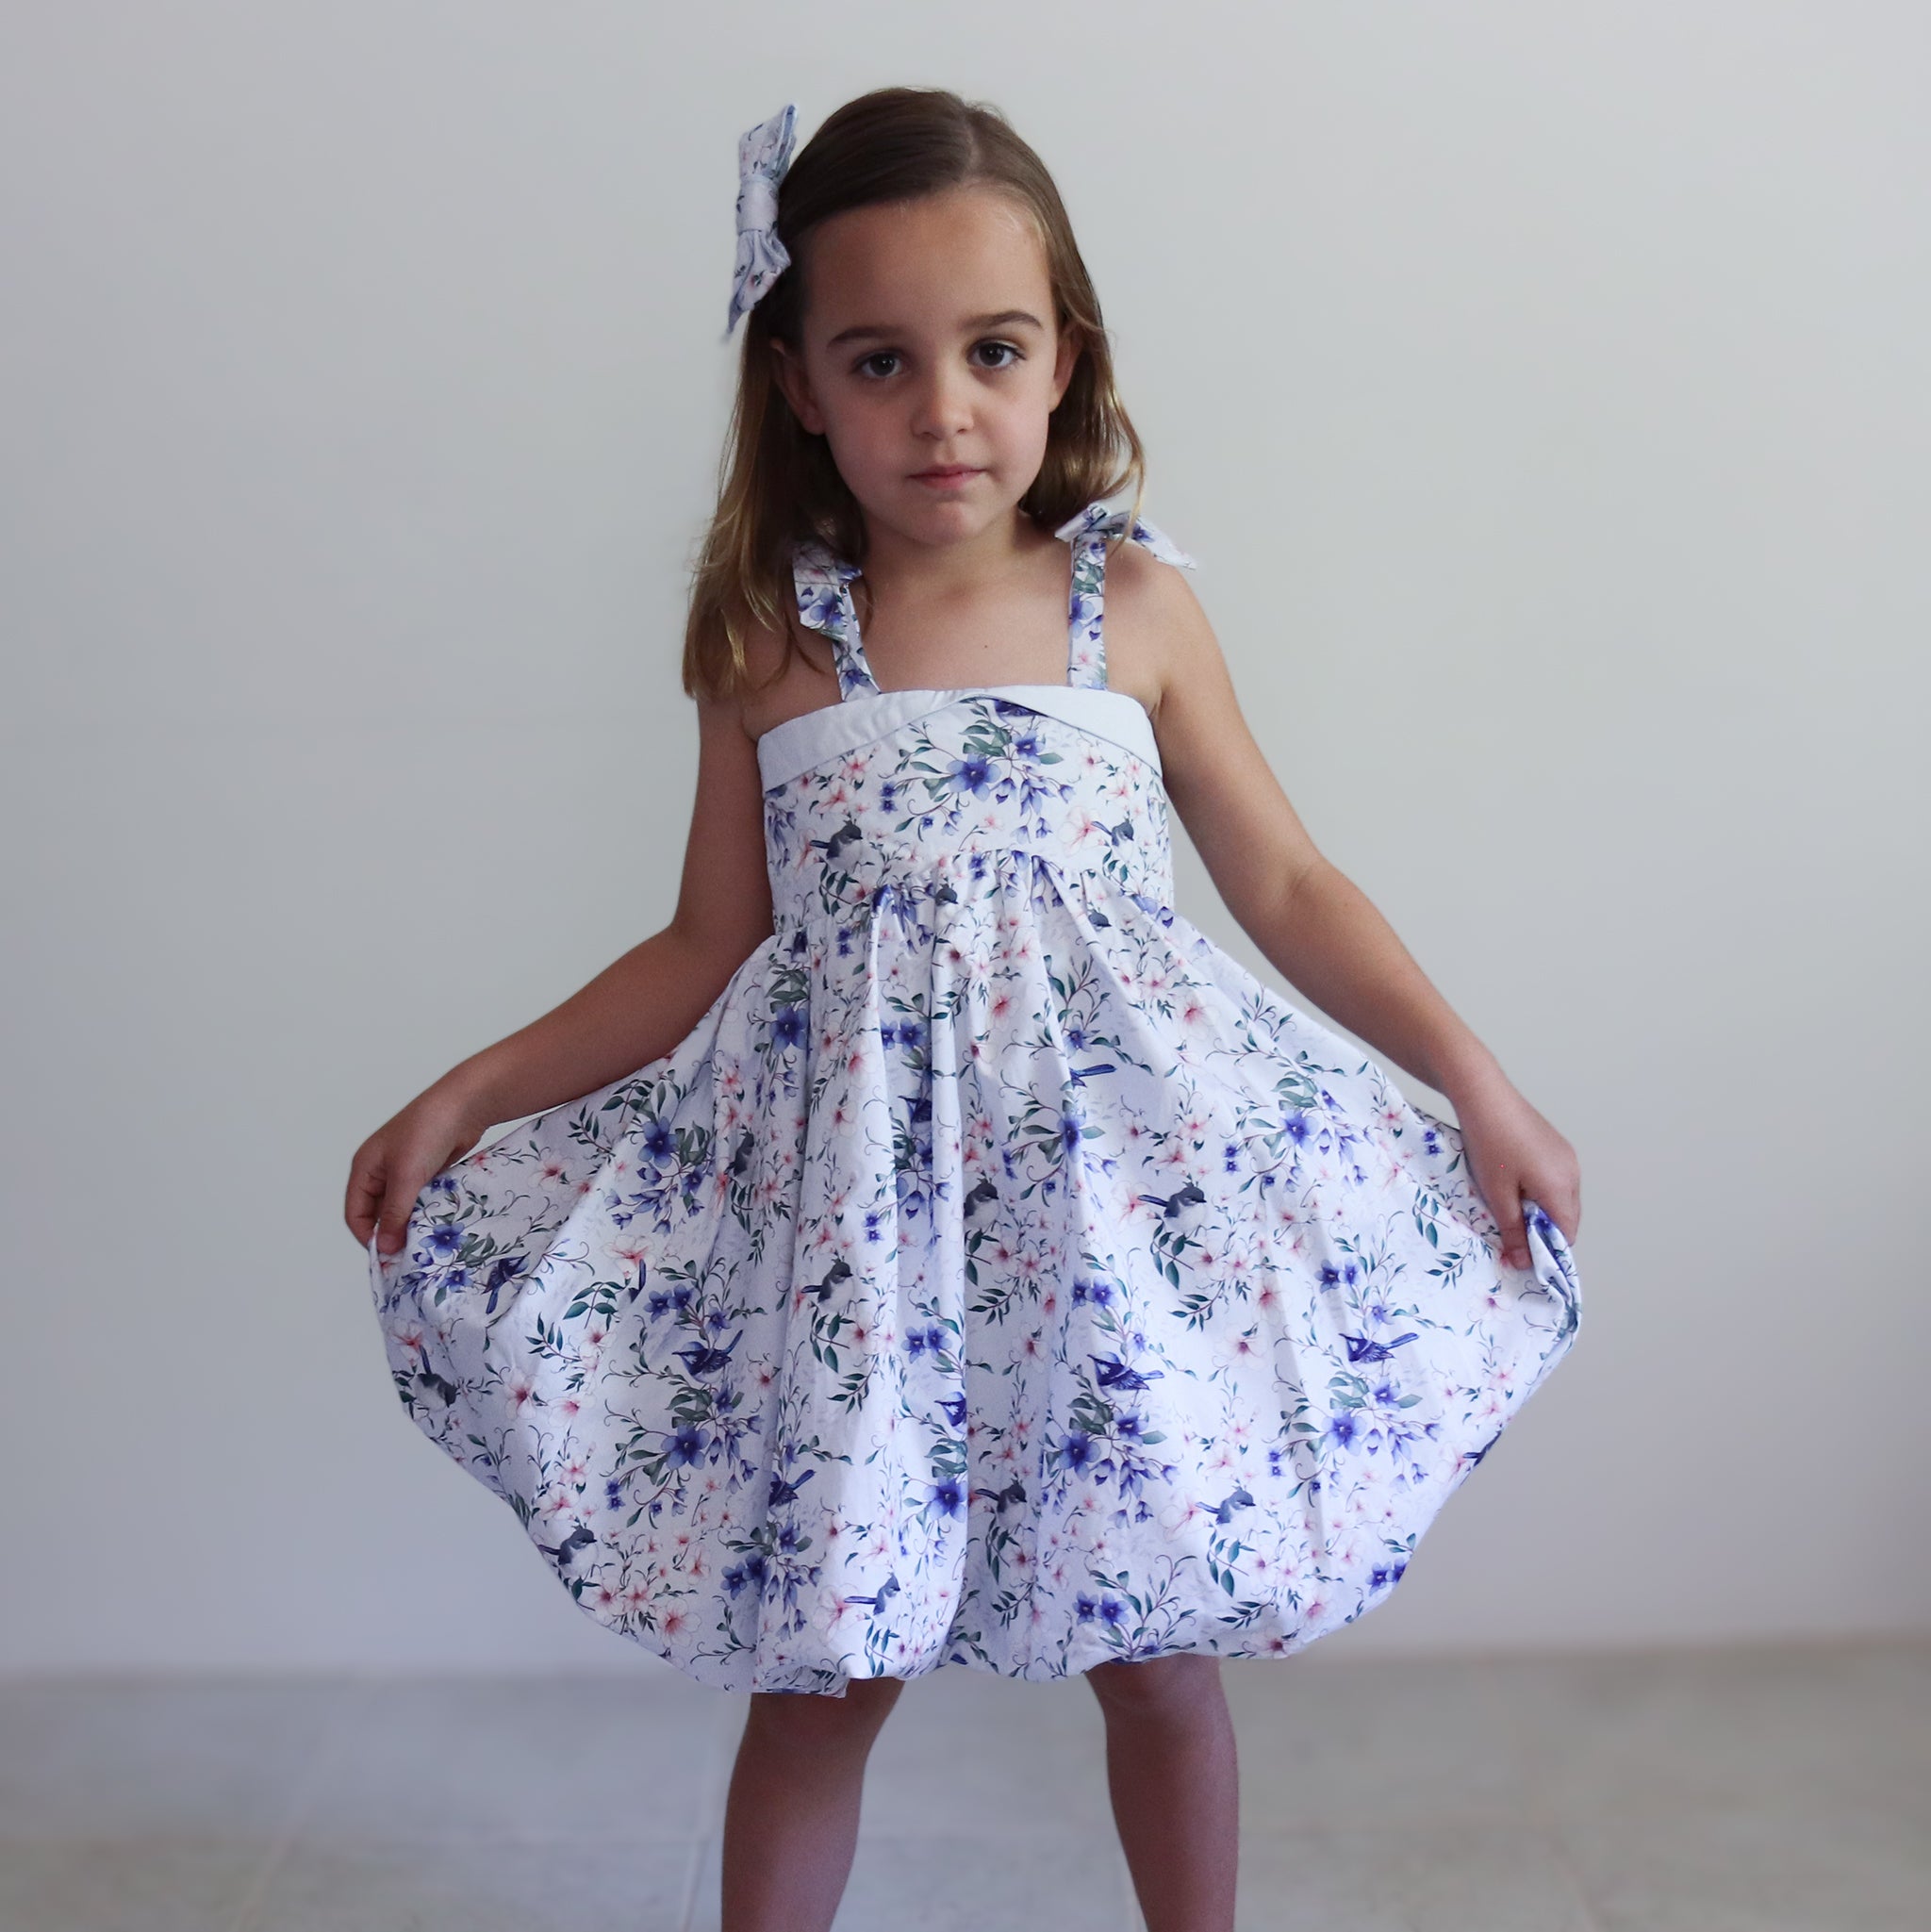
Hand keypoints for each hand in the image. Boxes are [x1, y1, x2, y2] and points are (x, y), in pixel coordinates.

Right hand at [345, 1077, 496, 1257]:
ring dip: (412, 1223)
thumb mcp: (406, 1176)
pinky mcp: (427, 1173)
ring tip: (426, 1240)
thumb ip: (395, 1213)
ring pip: (402, 1209)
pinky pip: (421, 1201)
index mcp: (365, 1169)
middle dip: (392, 1233)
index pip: (355, 1214)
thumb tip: (385, 1248)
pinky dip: (427, 1212)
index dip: (368, 1237)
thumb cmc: (427, 1132)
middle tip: (411, 1253)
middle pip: (378, 1214)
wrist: (465, 1105)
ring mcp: (404, 1172)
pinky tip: (439, 1224)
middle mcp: (381, 1172)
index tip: (389, 1256)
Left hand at [1445, 1066, 1580, 1271]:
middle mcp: (1572, 1172)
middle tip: (1511, 1233)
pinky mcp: (1556, 1145)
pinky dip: (1541, 1191)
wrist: (1484, 1095)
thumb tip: (1522, 1264)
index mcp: (1562, 1187)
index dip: (1546, 1250)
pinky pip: (1556, 1179)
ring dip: (1541, 1210)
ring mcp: (1566, 1156)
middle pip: (1567, 1217)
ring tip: (1509, 1206)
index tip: (1520, 1255)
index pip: (1566, 1234)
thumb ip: (1513, 1230)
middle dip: (1543, 1230)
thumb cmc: (1489, 1144)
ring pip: (1561, 1198)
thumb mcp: (1497, 1194)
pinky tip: (1514, 1184)